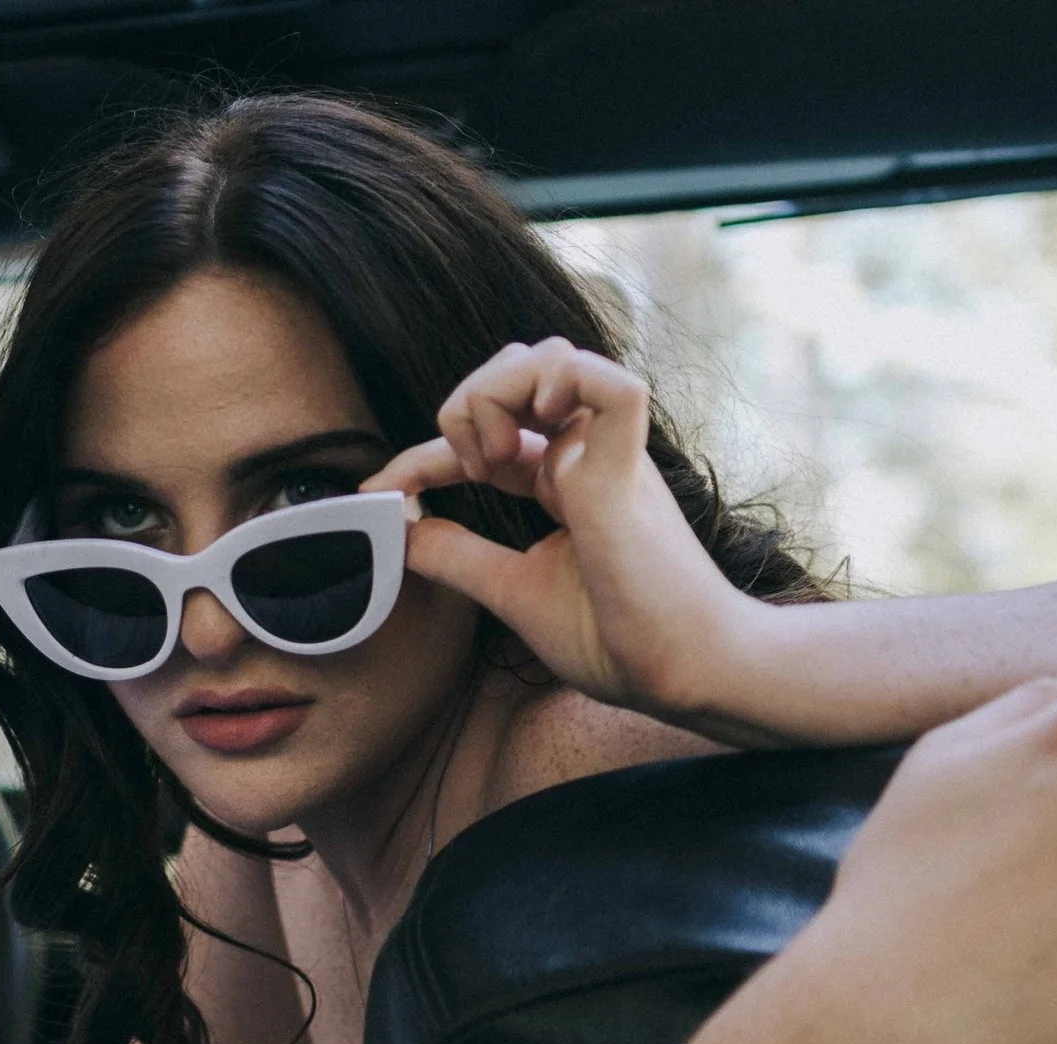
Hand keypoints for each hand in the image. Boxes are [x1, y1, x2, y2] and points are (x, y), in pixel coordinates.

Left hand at [362, 339, 760, 727]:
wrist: (681, 674)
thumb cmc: (619, 639)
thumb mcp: (512, 591)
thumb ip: (457, 555)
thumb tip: (398, 528)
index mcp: (564, 482)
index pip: (486, 436)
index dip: (424, 455)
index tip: (375, 490)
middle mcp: (588, 455)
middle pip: (519, 368)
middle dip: (466, 404)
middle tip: (465, 475)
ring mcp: (610, 455)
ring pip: (552, 356)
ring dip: (496, 391)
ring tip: (493, 459)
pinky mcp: (629, 470)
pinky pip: (612, 384)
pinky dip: (563, 382)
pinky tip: (535, 422)